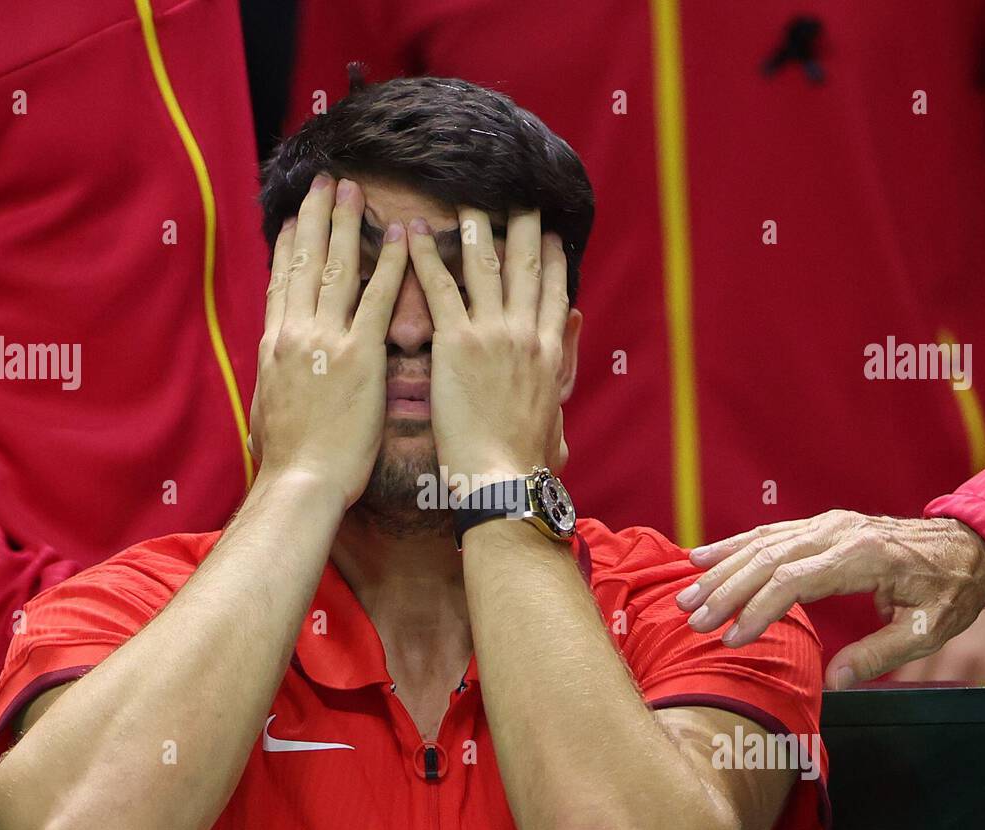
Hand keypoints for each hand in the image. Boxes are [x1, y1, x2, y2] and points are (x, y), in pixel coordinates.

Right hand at [250, 174, 407, 506]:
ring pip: (336, 269)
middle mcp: (295, 334)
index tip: (297, 216)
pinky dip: (390, 263)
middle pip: (304, 263)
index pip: (281, 283)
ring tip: (355, 191)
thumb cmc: (289, 459)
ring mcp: (326, 341)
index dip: (289, 245)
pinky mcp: (360, 356)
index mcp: (274, 346)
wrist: (301, 481)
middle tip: (327, 182)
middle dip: (316, 218)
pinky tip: (401, 236)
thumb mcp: (266, 411)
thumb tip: (273, 372)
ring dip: (347, 225)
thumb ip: (276, 381)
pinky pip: (378, 299)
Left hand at [405, 207, 569, 494]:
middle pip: (526, 268)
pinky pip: (439, 288)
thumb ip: (560, 381)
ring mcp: (492, 335)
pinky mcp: (457, 344)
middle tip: (517, 197)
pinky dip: (426, 257)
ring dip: (475, 228)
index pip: (554, 295)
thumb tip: (570, 364)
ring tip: (465, 200)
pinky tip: (414, 233)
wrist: (502, 478)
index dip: (553, 261)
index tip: (550, 233)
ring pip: (485, 267)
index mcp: (549, 354)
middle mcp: (526, 335)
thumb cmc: (523, 461)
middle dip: (523, 228)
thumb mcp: (555, 417)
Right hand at [675, 510, 984, 687]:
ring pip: (762, 544)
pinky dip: (733, 546)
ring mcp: (826, 524)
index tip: (731, 638)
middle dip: (726, 592)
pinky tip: (703, 558)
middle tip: (695, 621)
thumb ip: (878, 655)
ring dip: (721, 571)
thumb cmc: (948, 592)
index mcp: (863, 557)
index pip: (794, 580)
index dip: (757, 609)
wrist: (967, 547)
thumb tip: (832, 682)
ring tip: (687, 596)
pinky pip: (768, 533)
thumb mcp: (926, 630)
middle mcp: (838, 532)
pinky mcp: (820, 525)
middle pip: (768, 559)